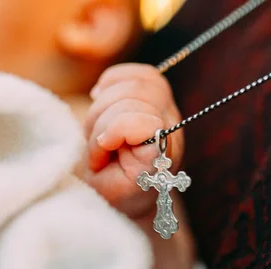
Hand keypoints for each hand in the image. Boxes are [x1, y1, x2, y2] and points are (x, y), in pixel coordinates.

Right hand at [79, 64, 194, 268]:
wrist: (125, 194)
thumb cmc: (114, 194)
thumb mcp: (111, 191)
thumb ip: (126, 163)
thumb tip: (136, 131)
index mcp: (161, 155)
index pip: (144, 122)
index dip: (112, 134)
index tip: (99, 161)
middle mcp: (171, 129)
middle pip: (132, 97)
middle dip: (103, 122)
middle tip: (100, 150)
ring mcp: (167, 111)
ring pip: (131, 83)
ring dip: (103, 107)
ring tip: (102, 134)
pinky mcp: (157, 97)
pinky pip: (138, 73)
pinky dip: (114, 81)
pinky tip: (103, 100)